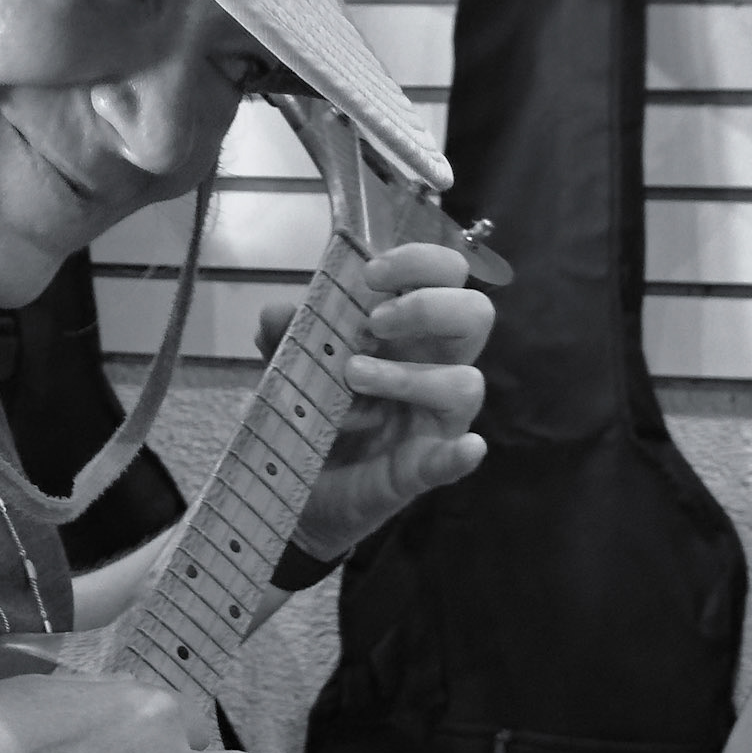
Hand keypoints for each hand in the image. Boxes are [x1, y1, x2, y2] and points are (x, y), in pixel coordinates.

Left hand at [260, 242, 491, 563]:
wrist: (296, 490)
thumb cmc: (311, 416)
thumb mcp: (291, 369)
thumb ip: (285, 337)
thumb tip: (276, 313)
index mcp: (410, 332)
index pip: (446, 277)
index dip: (420, 262)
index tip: (371, 274)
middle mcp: (435, 366)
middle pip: (476, 316)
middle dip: (428, 307)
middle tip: (374, 324)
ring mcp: (435, 419)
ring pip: (464, 382)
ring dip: (409, 375)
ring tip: (353, 378)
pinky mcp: (423, 468)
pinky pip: (453, 459)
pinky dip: (460, 453)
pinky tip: (466, 447)